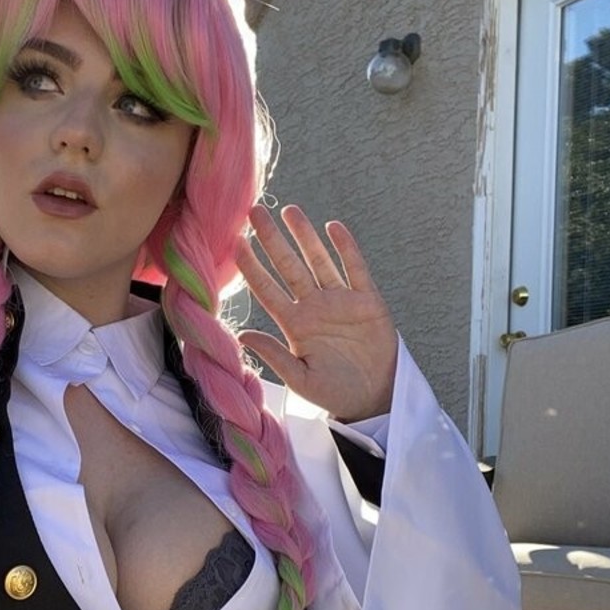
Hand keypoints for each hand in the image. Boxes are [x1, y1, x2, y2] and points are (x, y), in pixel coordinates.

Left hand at [236, 204, 397, 421]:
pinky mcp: (367, 301)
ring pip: (318, 260)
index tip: (235, 243)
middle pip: (288, 266)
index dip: (251, 267)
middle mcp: (313, 306)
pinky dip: (346, 248)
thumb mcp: (301, 380)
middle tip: (254, 211)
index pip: (267, 289)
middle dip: (271, 239)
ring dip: (304, 236)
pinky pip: (355, 269)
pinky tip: (333, 228)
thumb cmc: (335, 393)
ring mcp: (340, 301)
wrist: (374, 399)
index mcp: (294, 324)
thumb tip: (243, 334)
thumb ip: (275, 356)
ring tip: (289, 210)